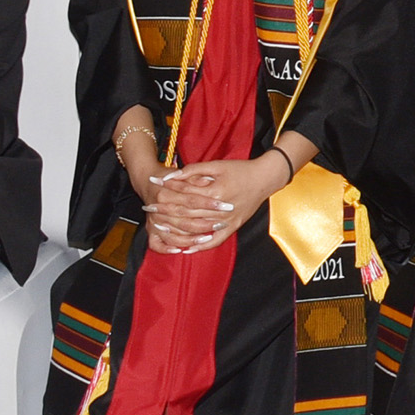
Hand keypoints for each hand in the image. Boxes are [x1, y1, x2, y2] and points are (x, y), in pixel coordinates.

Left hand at [143, 155, 283, 254]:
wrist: (265, 178)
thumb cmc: (240, 169)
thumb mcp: (217, 165)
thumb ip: (193, 170)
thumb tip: (171, 176)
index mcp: (215, 191)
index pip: (185, 193)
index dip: (167, 191)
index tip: (152, 189)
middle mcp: (220, 209)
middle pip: (187, 213)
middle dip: (166, 210)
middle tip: (149, 209)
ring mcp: (227, 221)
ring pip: (197, 228)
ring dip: (177, 229)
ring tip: (160, 227)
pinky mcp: (234, 227)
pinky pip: (215, 240)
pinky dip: (201, 246)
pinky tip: (187, 249)